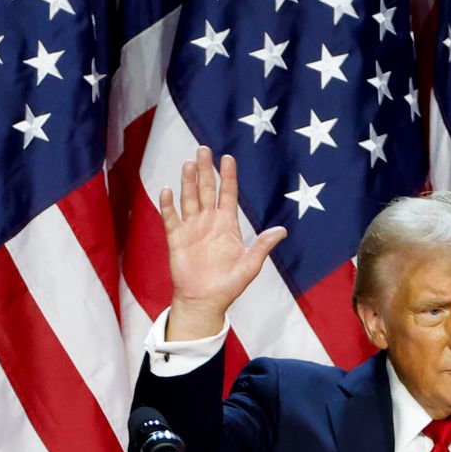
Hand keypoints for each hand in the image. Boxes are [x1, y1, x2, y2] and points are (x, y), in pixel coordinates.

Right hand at [158, 146, 285, 339]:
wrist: (205, 301)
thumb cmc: (229, 284)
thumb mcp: (250, 264)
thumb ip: (263, 245)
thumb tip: (282, 231)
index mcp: (227, 225)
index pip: (227, 194)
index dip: (228, 176)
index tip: (228, 158)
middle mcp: (208, 222)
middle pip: (206, 190)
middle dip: (205, 170)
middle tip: (204, 150)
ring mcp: (191, 228)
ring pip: (189, 199)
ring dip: (188, 182)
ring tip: (189, 164)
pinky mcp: (176, 239)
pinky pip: (170, 218)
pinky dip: (168, 205)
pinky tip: (168, 191)